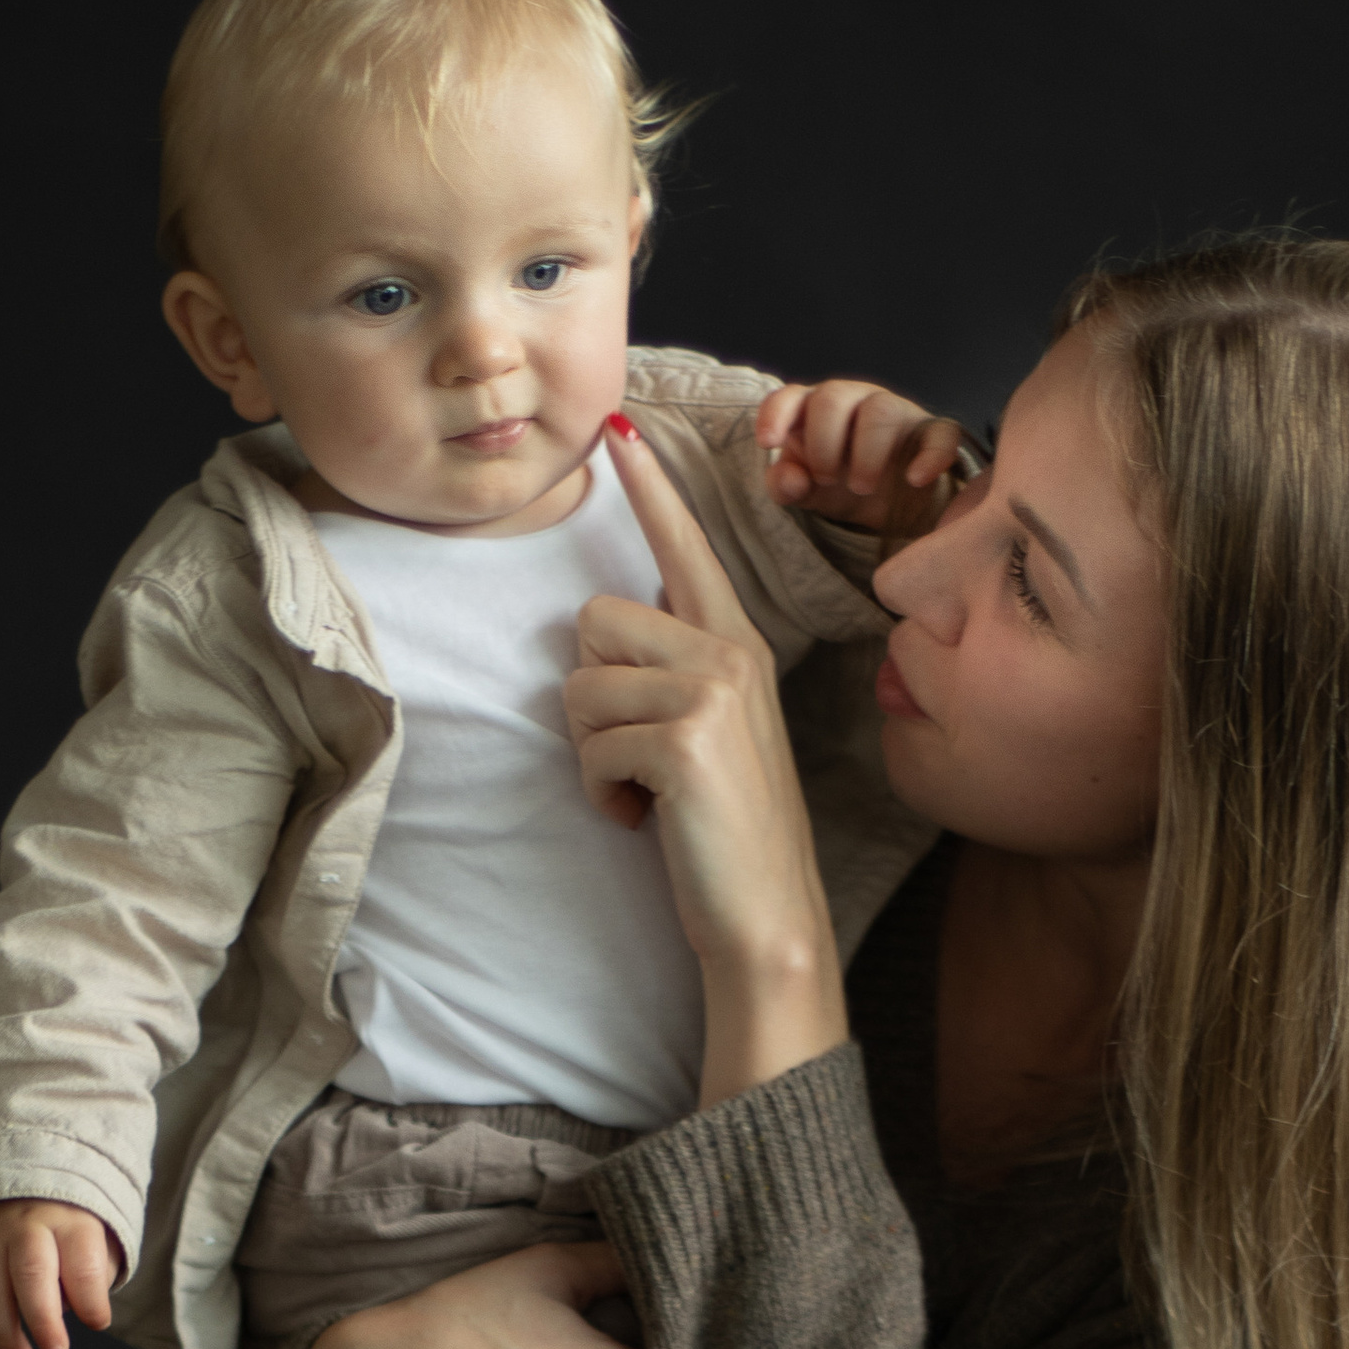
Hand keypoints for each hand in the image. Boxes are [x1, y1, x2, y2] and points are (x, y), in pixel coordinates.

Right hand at [0, 1199, 123, 1348]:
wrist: (27, 1190)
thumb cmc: (69, 1232)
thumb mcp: (98, 1243)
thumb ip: (93, 1278)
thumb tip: (65, 1311)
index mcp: (69, 1223)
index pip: (82, 1263)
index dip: (90, 1300)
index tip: (97, 1323)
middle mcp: (26, 1226)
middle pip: (30, 1272)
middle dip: (42, 1320)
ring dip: (2, 1332)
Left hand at [568, 416, 847, 1104]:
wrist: (767, 916)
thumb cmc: (729, 832)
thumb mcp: (714, 734)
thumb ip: (680, 672)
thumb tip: (612, 633)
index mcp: (737, 645)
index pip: (683, 548)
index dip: (649, 490)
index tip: (618, 432)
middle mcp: (729, 652)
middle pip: (593, 619)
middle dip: (588, 695)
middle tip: (632, 755)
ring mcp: (710, 692)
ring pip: (581, 685)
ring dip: (592, 752)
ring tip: (644, 792)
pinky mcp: (682, 740)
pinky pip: (590, 745)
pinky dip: (601, 793)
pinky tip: (644, 819)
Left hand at [755, 378, 969, 546]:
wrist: (894, 505)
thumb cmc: (841, 486)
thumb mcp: (808, 492)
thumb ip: (786, 486)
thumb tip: (789, 478)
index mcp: (815, 411)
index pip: (791, 396)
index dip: (776, 413)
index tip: (769, 442)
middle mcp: (855, 402)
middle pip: (832, 397)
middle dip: (823, 443)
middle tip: (828, 479)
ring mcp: (896, 413)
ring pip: (880, 410)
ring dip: (866, 453)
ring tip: (862, 488)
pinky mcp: (933, 434)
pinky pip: (940, 433)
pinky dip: (930, 456)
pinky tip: (915, 480)